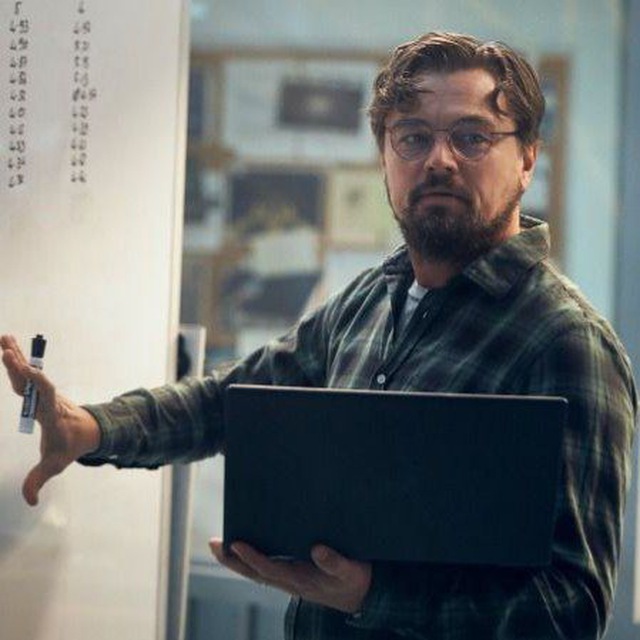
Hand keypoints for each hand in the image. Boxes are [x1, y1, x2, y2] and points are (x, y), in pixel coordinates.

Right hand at [1, 334, 101, 505]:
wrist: (85, 430)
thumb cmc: (68, 446)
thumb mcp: (54, 464)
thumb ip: (39, 480)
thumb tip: (29, 502)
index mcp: (52, 414)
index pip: (47, 395)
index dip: (38, 383)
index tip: (29, 371)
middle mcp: (48, 399)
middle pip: (35, 381)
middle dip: (21, 368)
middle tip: (7, 351)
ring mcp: (43, 393)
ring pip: (28, 374)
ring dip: (16, 357)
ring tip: (4, 338)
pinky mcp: (38, 390)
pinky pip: (24, 374)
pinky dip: (15, 360)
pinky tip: (6, 345)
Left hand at [209, 538, 371, 613]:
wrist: (361, 596)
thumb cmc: (354, 580)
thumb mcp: (350, 571)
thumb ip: (335, 562)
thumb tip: (317, 549)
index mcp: (301, 579)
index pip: (270, 569)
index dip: (252, 557)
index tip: (235, 543)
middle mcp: (290, 580)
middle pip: (255, 572)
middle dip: (233, 560)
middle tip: (214, 544)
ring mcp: (289, 579)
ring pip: (257, 571)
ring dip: (237, 560)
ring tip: (219, 544)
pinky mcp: (293, 575)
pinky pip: (266, 568)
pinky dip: (251, 559)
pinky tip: (243, 548)